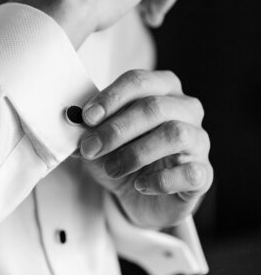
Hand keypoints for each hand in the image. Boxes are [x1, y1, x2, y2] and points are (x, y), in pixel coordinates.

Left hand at [78, 70, 212, 228]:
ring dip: (136, 152)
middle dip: (117, 128)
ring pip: (175, 134)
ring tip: (112, 167)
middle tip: (91, 147)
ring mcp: (199, 140)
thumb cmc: (121, 155)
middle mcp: (186, 108)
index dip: (112, 97)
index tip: (87, 117)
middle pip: (155, 107)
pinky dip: (161, 180)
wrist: (137, 194)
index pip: (139, 81)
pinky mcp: (203, 173)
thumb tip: (71, 121)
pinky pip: (189, 173)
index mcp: (162, 88)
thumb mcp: (99, 138)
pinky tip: (141, 184)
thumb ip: (88, 127)